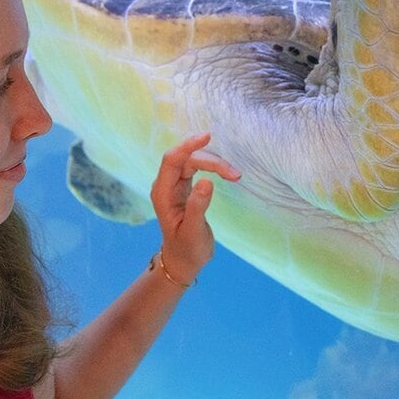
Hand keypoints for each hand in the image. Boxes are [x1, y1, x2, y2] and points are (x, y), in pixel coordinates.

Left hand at [150, 132, 240, 283]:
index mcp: (162, 193)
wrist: (183, 261)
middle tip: (234, 174)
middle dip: (211, 161)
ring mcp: (175, 186)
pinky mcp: (185, 188)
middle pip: (187, 160)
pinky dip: (213, 168)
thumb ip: (198, 206)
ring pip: (194, 163)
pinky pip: (197, 168)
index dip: (187, 146)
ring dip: (215, 165)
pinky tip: (226, 173)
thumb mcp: (193, 231)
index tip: (207, 137)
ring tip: (236, 176)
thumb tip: (207, 181)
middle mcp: (166, 186)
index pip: (172, 161)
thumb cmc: (186, 250)